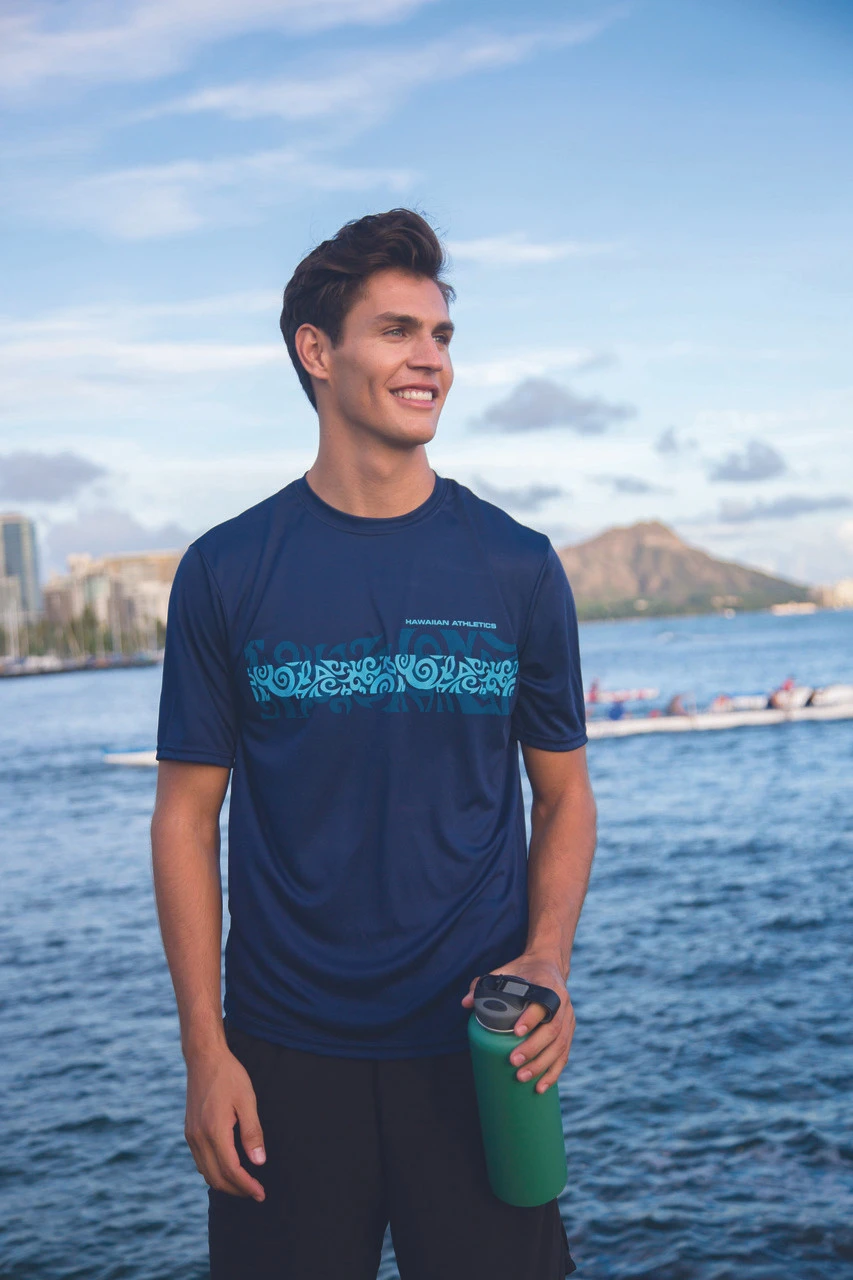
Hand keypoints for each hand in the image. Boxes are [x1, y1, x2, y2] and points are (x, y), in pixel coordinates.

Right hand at [184, 1045, 266, 1200]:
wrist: (204, 1058)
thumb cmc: (229, 1076)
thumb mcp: (247, 1101)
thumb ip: (252, 1132)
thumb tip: (259, 1163)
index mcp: (214, 1132)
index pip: (232, 1171)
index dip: (247, 1186)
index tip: (261, 1194)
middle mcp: (198, 1138)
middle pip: (217, 1178)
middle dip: (237, 1189)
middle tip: (256, 1192)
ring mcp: (191, 1136)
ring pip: (206, 1173)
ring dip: (225, 1183)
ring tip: (244, 1183)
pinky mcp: (189, 1132)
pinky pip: (200, 1162)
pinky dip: (214, 1172)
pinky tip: (227, 1168)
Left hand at [462, 954, 574, 1092]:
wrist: (549, 966)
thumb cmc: (524, 971)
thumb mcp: (506, 971)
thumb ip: (484, 984)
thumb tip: (465, 1003)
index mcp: (548, 986)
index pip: (542, 1004)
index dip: (531, 1019)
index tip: (515, 1032)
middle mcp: (563, 1003)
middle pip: (552, 1030)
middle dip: (533, 1049)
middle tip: (513, 1061)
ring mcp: (568, 1019)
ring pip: (559, 1046)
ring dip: (542, 1065)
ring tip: (522, 1077)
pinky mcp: (569, 1032)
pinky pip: (564, 1055)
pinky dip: (553, 1073)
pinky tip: (540, 1087)